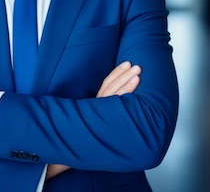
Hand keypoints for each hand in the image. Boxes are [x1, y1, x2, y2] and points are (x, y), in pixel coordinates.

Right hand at [47, 62, 141, 179]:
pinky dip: (125, 101)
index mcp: (95, 101)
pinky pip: (115, 110)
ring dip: (126, 85)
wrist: (71, 146)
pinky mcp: (103, 122)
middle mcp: (97, 106)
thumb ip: (100, 105)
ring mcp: (100, 114)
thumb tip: (115, 94)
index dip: (116, 73)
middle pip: (111, 87)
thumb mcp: (91, 114)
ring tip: (138, 75)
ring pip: (114, 96)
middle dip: (124, 75)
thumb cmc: (83, 130)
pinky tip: (135, 97)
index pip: (106, 83)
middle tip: (137, 66)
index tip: (126, 63)